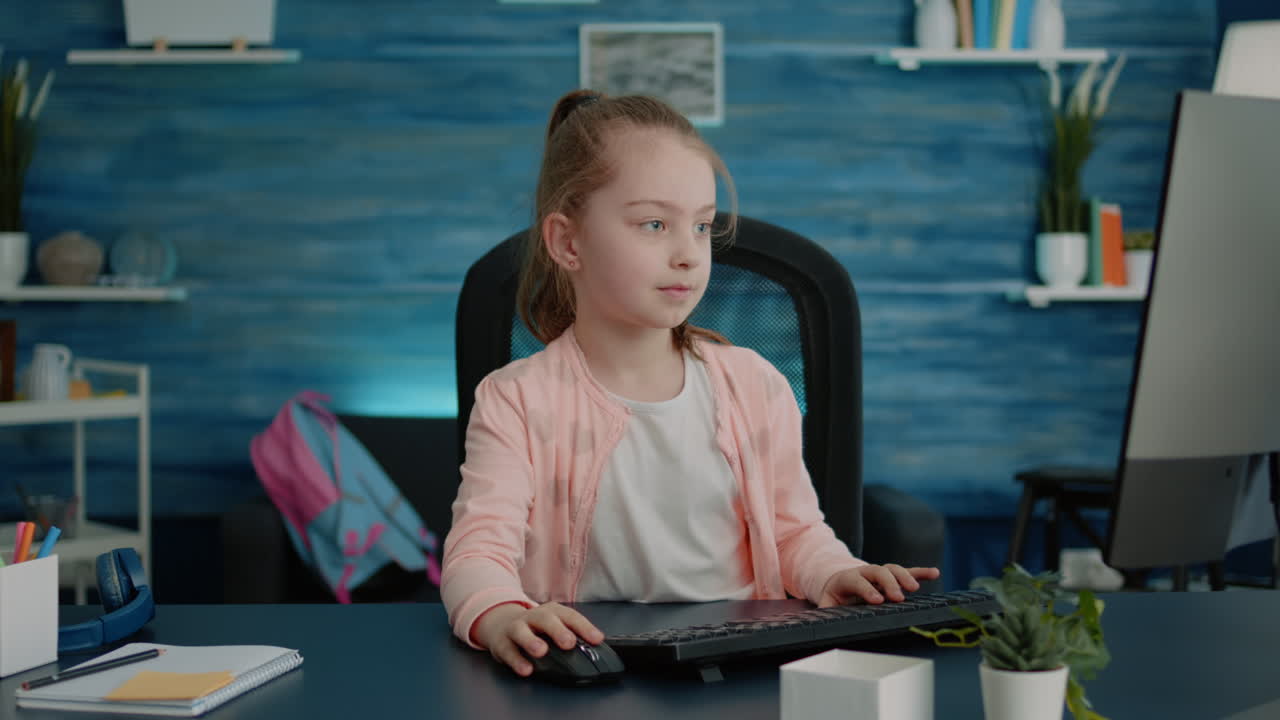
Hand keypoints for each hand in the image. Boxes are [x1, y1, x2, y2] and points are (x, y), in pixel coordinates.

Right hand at [472, 601, 604, 676]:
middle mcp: (534, 617)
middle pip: (546, 619)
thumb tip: (595, 648)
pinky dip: (516, 660)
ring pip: (521, 631)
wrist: (501, 623)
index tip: (597, 639)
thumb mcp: (554, 625)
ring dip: (531, 641)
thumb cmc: (536, 628)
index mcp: (552, 612)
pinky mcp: (501, 642)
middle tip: (568, 642)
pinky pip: (508, 651)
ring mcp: (516, 628)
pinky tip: (526, 669)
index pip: (570, 616)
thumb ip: (572, 635)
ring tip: (541, 651)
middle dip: (557, 630)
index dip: (584, 627)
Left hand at [817, 564, 940, 606]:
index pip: (858, 581)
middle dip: (889, 583)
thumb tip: (823, 622)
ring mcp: (879, 573)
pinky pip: (907, 571)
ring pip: (892, 569)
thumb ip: (826, 611)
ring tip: (914, 588)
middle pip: (878, 571)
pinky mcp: (892, 577)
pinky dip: (921, 572)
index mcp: (847, 579)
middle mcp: (865, 573)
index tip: (877, 600)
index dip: (867, 589)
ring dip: (904, 576)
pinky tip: (934, 573)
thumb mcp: (826, 604)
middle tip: (898, 598)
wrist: (838, 582)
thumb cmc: (834, 596)